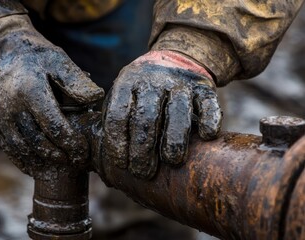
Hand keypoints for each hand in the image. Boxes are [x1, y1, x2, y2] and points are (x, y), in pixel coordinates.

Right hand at [0, 15, 103, 175]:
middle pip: (37, 142)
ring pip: (21, 148)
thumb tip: (96, 98)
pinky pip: (7, 146)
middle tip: (74, 162)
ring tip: (57, 165)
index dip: (70, 144)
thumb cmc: (35, 56)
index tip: (82, 152)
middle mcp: (10, 106)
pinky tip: (35, 164)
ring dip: (40, 161)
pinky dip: (21, 159)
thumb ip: (77, 81)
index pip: (54, 127)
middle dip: (58, 156)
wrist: (0, 49)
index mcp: (31, 91)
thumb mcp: (58, 60)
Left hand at [102, 50, 221, 178]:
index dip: (117, 142)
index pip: (117, 114)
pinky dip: (209, 119)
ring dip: (174, 139)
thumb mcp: (123, 93)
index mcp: (127, 83)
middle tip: (142, 172)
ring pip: (178, 110)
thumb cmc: (142, 89)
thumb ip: (114, 118)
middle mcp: (152, 80)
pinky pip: (208, 103)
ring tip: (172, 161)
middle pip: (146, 117)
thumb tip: (110, 160)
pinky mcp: (203, 87)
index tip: (121, 164)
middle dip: (142, 149)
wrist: (174, 57)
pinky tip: (206, 136)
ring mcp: (179, 83)